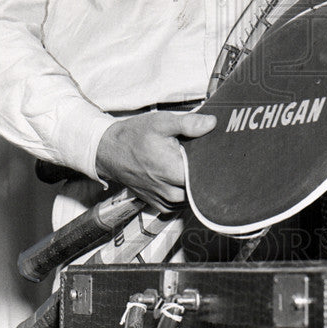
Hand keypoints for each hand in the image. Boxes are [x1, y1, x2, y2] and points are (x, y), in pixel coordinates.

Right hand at [95, 109, 215, 211]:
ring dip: (194, 185)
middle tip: (204, 158)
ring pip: (192, 199)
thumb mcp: (161, 123)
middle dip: (205, 174)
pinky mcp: (159, 205)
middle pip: (201, 190)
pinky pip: (180, 204)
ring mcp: (164, 201)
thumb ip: (188, 124)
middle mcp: (170, 192)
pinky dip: (184, 192)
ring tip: (190, 166)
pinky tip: (182, 177)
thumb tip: (212, 123)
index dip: (214, 165)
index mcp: (173, 172)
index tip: (217, 154)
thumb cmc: (135, 136)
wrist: (109, 151)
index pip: (206, 177)